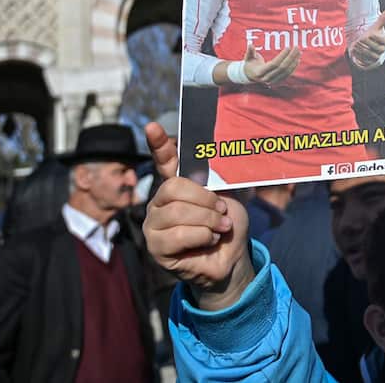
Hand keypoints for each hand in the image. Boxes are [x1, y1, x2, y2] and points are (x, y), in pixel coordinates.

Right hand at [143, 121, 252, 310]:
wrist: (231, 257)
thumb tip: (231, 150)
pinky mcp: (155, 248)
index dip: (159, 143)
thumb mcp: (229, 196)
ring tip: (219, 228)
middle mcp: (160, 202)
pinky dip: (201, 237)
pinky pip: (176, 236)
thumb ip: (221, 177)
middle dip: (206, 200)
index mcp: (178, 184)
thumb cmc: (228, 224)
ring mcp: (154, 225)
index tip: (153, 126)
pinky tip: (208, 241)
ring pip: (176, 213)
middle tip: (222, 212)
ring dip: (208, 220)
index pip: (165, 160)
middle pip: (174, 188)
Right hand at [226, 43, 300, 86]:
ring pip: (287, 72)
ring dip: (294, 61)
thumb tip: (250, 44)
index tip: (288, 47)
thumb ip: (250, 52)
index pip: (274, 64)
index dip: (282, 56)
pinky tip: (297, 59)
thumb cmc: (249, 65)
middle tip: (296, 47)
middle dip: (291, 57)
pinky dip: (293, 67)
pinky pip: (288, 74)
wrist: (250, 76)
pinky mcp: (278, 81)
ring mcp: (273, 81)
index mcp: (259, 72)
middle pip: (282, 68)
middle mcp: (267, 78)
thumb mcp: (248, 58)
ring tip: (299, 52)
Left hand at [350, 10, 384, 69]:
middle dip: (366, 44)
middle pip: (376, 48)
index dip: (374, 38)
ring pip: (371, 55)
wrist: (369, 46)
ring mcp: (377, 57)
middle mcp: (382, 50)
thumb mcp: (376, 27)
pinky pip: (366, 61)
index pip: (382, 41)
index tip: (367, 35)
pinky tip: (354, 52)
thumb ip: (381, 20)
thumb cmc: (372, 35)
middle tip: (358, 41)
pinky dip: (359, 57)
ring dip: (362, 51)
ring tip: (355, 46)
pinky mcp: (371, 63)